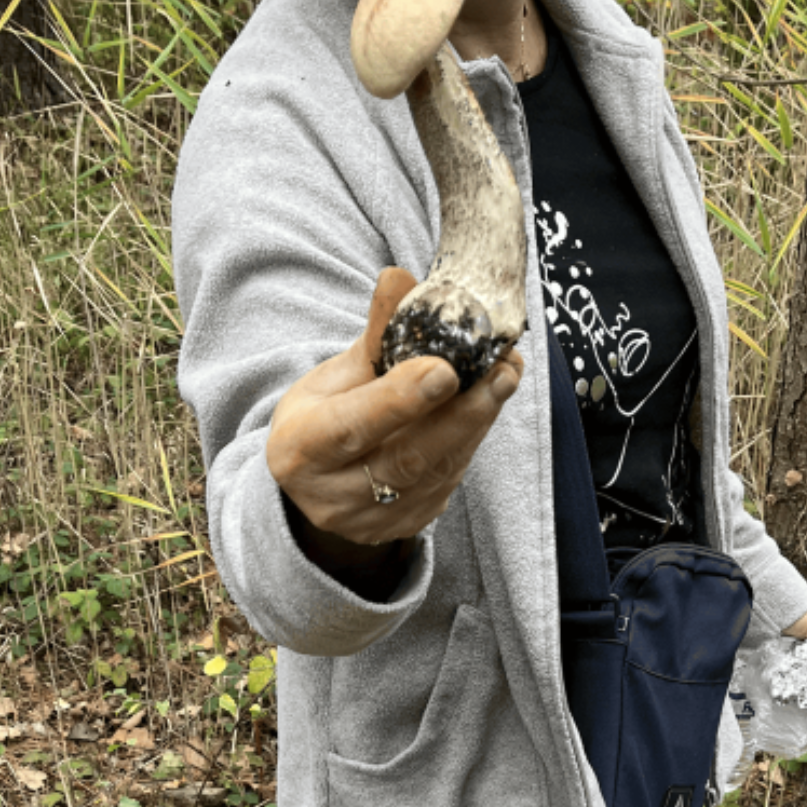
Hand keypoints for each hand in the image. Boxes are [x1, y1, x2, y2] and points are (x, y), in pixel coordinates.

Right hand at [266, 267, 523, 555]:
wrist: (315, 486)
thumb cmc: (322, 418)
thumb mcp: (331, 376)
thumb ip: (372, 338)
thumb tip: (400, 278)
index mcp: (301, 452)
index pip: (353, 428)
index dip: (401, 400)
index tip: (445, 370)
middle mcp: (334, 497)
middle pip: (407, 458)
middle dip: (461, 413)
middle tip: (501, 371)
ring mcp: (371, 521)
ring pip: (435, 473)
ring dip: (476, 423)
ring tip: (504, 378)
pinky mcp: (404, 528)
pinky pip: (446, 484)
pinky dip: (469, 442)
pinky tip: (486, 408)